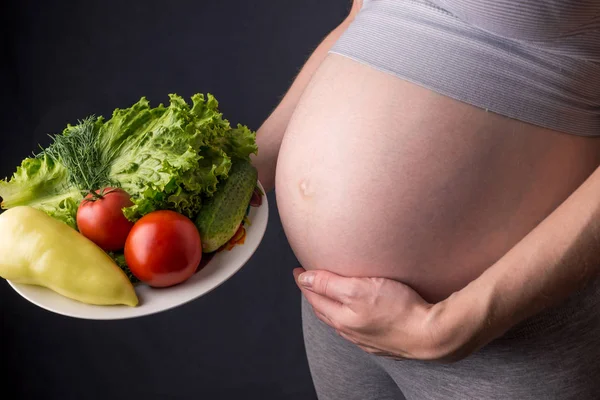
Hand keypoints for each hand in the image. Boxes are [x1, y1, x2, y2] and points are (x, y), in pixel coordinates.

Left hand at [294, 268, 487, 361]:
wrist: (433, 335)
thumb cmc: (399, 308)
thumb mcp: (359, 289)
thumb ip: (330, 283)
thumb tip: (304, 279)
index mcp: (342, 318)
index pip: (316, 297)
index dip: (306, 282)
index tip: (298, 271)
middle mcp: (351, 332)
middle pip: (326, 311)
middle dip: (315, 295)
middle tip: (310, 280)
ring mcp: (367, 340)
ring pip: (341, 321)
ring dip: (332, 306)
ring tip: (330, 294)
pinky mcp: (384, 342)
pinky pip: (358, 329)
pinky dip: (350, 317)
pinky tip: (358, 313)